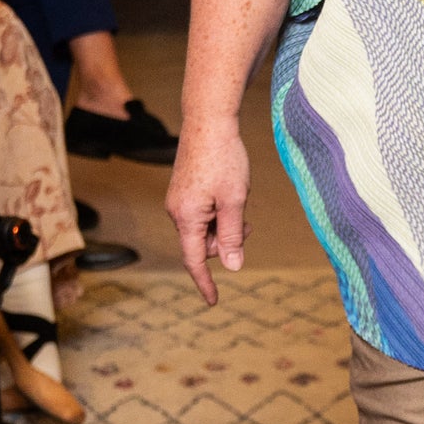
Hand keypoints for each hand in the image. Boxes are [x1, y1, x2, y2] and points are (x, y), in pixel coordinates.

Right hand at [167, 118, 250, 303]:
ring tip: (239, 201)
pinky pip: (202, 214)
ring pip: (204, 229)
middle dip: (225, 242)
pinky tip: (230, 193)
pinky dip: (218, 213)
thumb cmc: (224, 158)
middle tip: (247, 224)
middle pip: (202, 245)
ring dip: (224, 225)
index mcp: (186, 217)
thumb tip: (233, 266)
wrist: (208, 122)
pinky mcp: (183, 191)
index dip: (206, 282)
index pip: (194, 260)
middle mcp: (176, 211)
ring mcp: (178, 201)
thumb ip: (232, 236)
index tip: (214, 301)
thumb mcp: (235, 200)